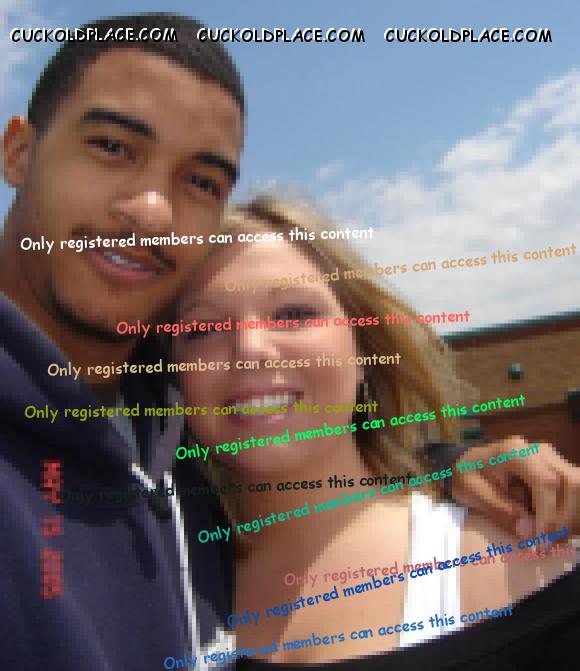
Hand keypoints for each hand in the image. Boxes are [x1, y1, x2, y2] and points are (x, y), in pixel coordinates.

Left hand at [451, 436, 579, 538]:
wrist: (466, 464)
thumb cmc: (467, 476)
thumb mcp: (473, 493)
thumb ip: (501, 510)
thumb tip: (530, 531)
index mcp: (514, 451)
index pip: (546, 482)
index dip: (548, 514)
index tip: (540, 541)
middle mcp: (536, 449)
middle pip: (569, 484)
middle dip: (561, 519)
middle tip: (545, 545)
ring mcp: (549, 457)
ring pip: (575, 487)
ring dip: (568, 517)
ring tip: (548, 540)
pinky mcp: (555, 468)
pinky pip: (572, 491)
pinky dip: (567, 514)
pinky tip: (552, 531)